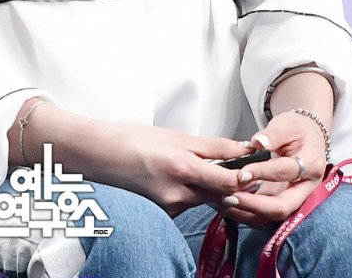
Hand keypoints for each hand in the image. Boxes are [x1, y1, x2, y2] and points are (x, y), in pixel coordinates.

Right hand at [91, 122, 262, 215]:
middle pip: (218, 194)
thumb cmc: (133, 139)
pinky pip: (187, 204)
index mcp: (182, 168)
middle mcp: (177, 194)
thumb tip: (243, 149)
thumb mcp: (175, 136)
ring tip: (192, 165)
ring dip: (208, 186)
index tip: (252, 167)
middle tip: (232, 166)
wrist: (99, 155)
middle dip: (229, 183)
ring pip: (203, 199)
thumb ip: (212, 146)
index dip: (245, 177)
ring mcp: (169, 208)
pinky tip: (175, 177)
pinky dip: (189, 192)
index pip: (228, 183)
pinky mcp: (163, 215)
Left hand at [217, 111, 328, 227]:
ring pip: (273, 215)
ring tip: (226, 201)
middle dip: (256, 205)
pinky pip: (267, 214)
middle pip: (283, 206)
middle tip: (230, 197)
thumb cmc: (297, 130)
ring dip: (249, 212)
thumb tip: (257, 143)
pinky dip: (248, 211)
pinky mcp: (284, 202)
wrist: (308, 138)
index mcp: (311, 165)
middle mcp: (306, 188)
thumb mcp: (286, 125)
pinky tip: (231, 204)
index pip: (286, 172)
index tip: (242, 173)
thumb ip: (272, 135)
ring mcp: (296, 199)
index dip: (263, 173)